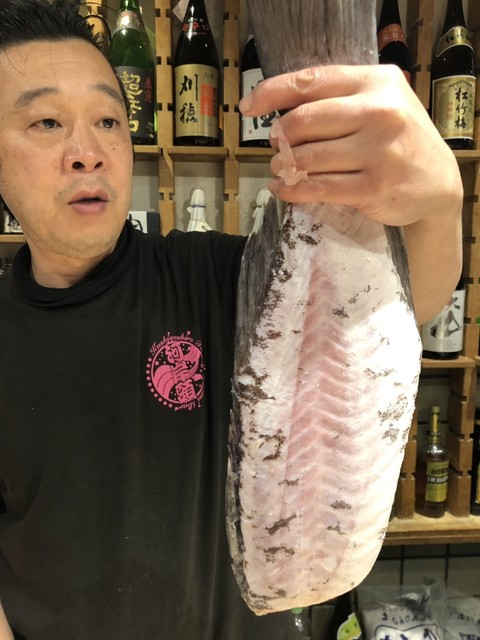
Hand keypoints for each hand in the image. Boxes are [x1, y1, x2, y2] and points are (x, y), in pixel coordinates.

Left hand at [239, 64, 461, 228]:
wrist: (438, 184)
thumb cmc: (400, 141)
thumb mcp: (381, 105)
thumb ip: (341, 100)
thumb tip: (281, 108)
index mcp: (376, 83)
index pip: (310, 81)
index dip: (271, 93)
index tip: (249, 107)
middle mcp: (379, 112)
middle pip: (303, 121)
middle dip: (280, 137)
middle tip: (276, 147)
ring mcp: (378, 151)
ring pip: (307, 157)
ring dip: (283, 166)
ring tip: (280, 170)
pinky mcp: (373, 187)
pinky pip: (318, 187)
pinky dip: (292, 190)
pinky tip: (283, 189)